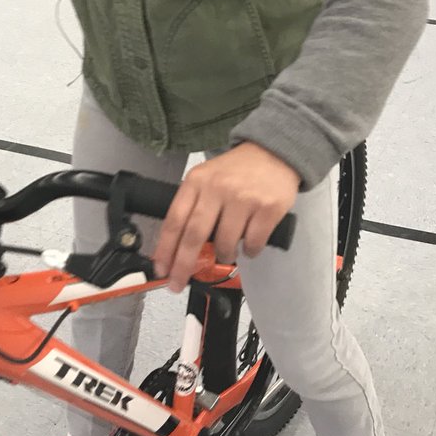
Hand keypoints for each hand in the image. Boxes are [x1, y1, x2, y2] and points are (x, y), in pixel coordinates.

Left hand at [153, 143, 300, 292]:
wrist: (274, 152)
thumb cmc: (237, 171)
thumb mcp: (207, 178)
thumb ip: (193, 206)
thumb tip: (177, 249)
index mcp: (197, 181)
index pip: (175, 220)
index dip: (165, 249)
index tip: (161, 269)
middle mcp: (218, 188)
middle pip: (194, 236)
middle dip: (183, 265)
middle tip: (177, 283)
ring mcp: (243, 198)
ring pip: (225, 243)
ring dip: (224, 256)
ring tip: (228, 251)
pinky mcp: (268, 208)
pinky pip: (253, 243)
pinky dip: (249, 251)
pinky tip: (249, 244)